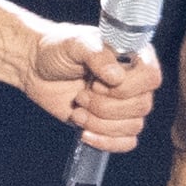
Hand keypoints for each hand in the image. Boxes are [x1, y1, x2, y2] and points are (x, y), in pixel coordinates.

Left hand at [22, 17, 153, 154]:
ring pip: (133, 126)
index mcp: (135, 56)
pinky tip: (84, 134)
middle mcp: (135, 81)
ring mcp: (125, 104)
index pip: (150, 78)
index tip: (95, 82)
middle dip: (105, 106)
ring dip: (100, 124)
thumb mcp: (75, 43)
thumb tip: (116, 78)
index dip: (124, 87)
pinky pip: (127, 142)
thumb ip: (97, 55)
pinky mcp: (112, 123)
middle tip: (81, 96)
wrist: (35, 68)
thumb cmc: (57, 49)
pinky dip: (106, 142)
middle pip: (142, 106)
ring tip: (77, 111)